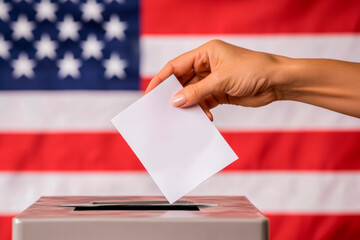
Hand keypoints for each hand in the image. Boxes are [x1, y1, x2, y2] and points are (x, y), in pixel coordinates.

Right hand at [145, 40, 286, 119]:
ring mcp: (213, 80)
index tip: (150, 93)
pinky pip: (204, 103)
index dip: (162, 79)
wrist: (278, 82)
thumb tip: (174, 101)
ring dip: (190, 105)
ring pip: (193, 94)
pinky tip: (205, 118)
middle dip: (175, 95)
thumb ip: (196, 91)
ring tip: (185, 117)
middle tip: (165, 110)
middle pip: (183, 81)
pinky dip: (202, 111)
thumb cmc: (253, 70)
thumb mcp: (221, 80)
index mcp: (205, 53)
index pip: (176, 66)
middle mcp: (207, 65)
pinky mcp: (220, 93)